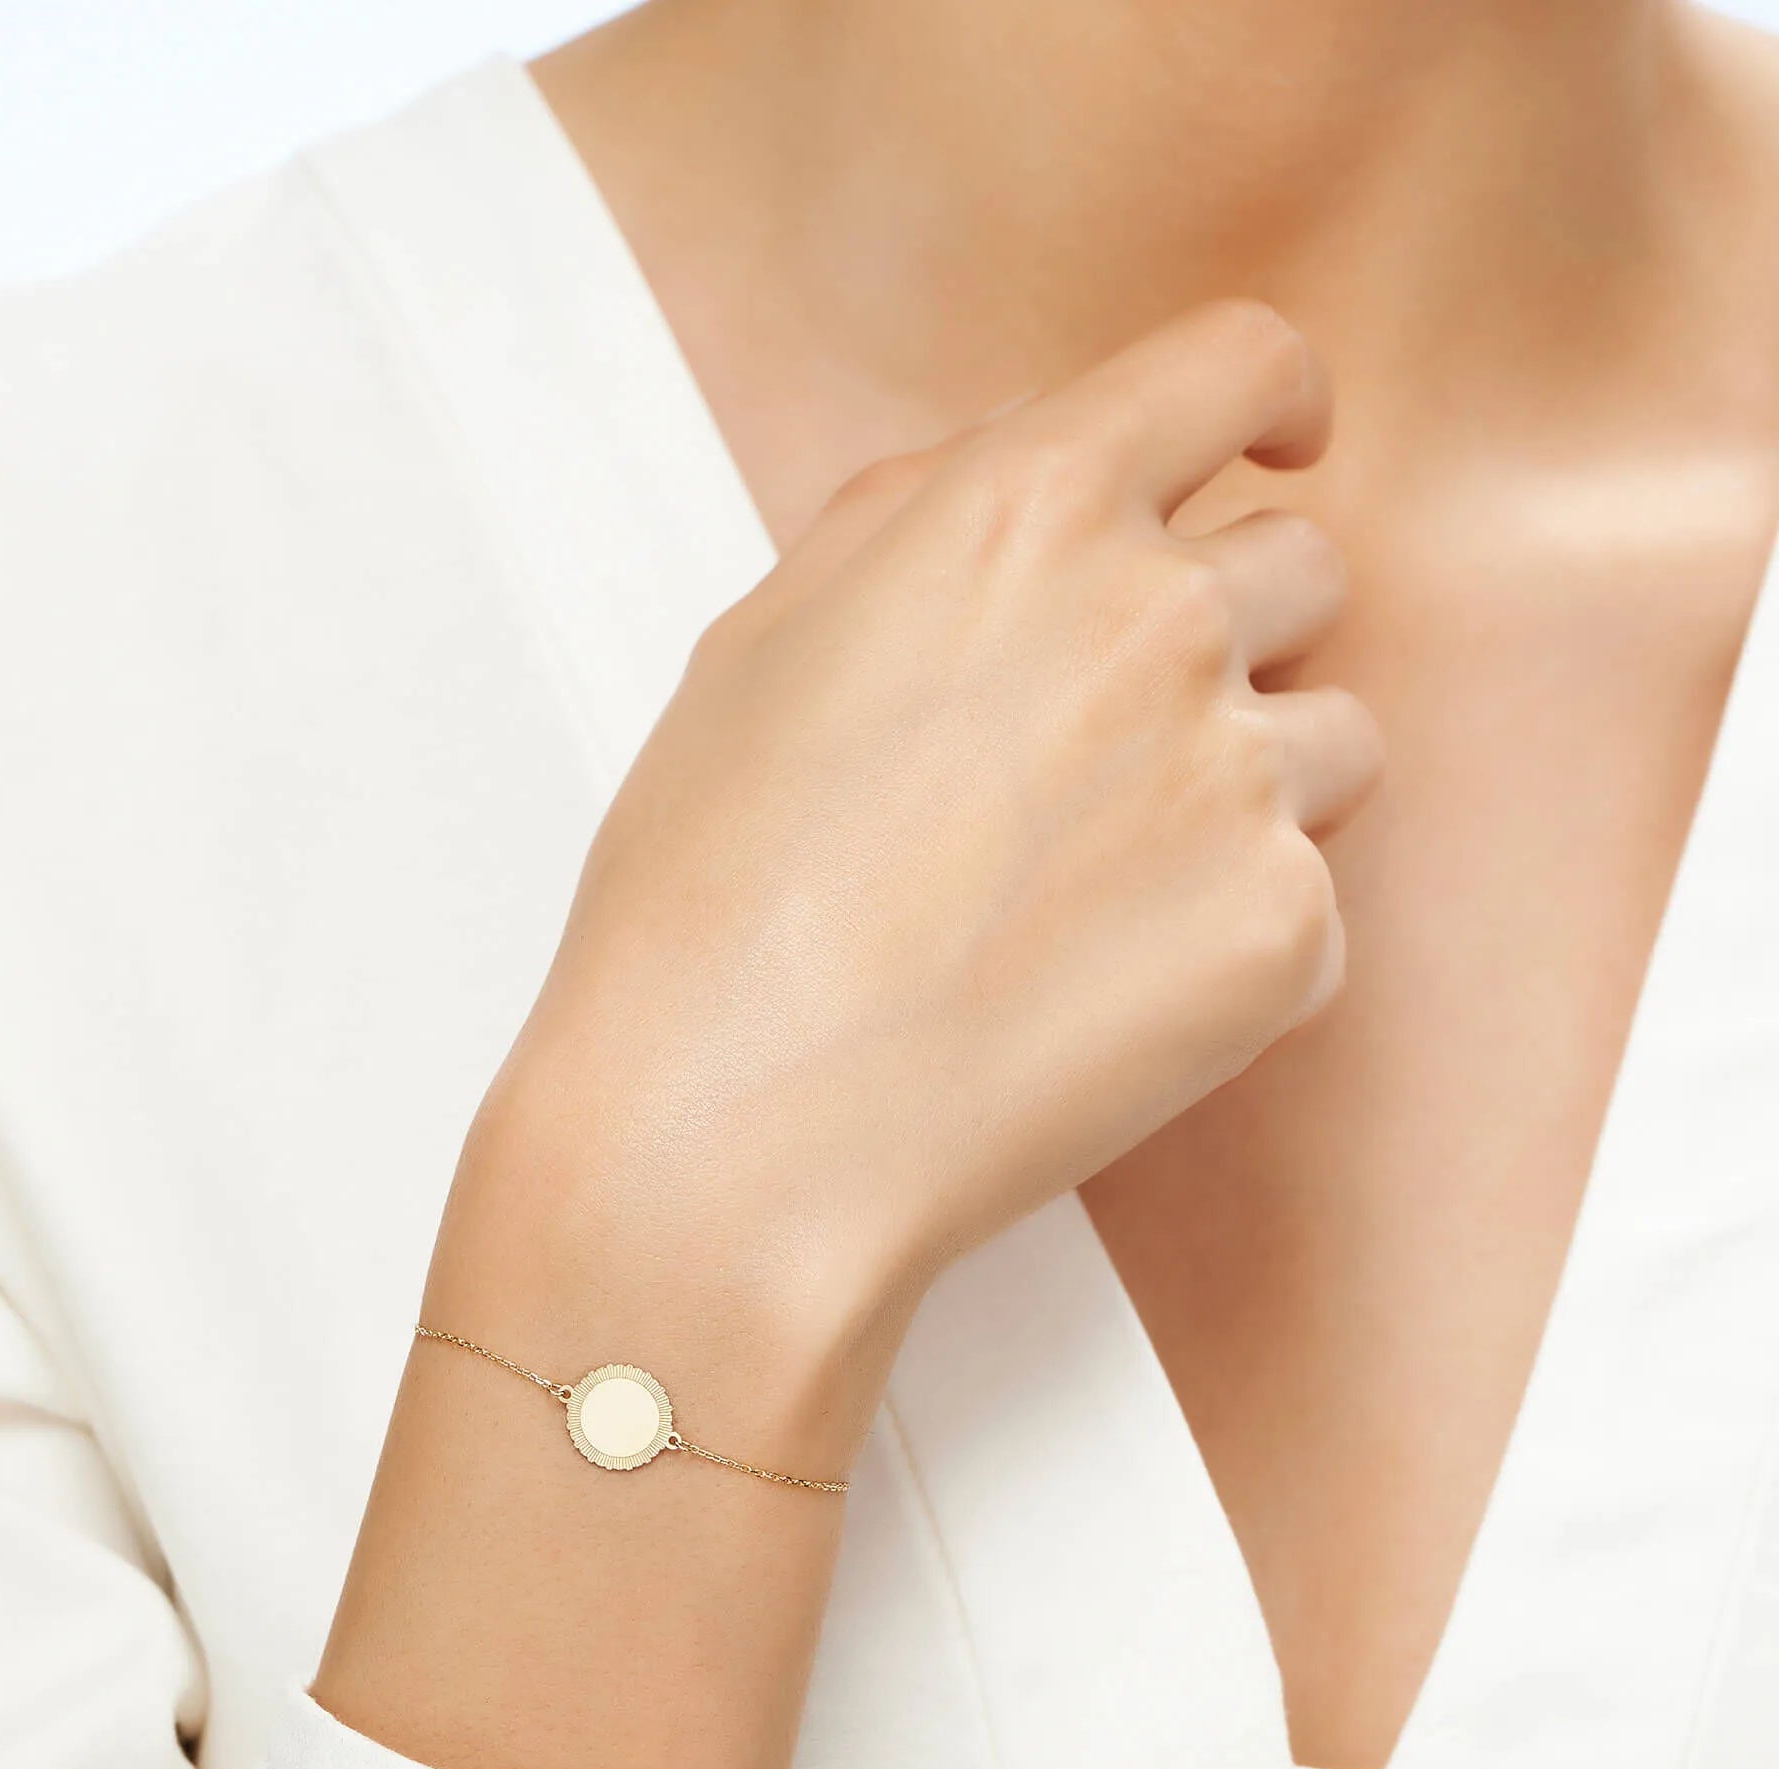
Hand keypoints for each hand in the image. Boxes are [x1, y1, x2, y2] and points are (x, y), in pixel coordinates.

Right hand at [332, 299, 1380, 1768]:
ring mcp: (1237, 778)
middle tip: (1111, 742)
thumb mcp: (765, 643)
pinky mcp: (1283, 934)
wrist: (736, 1126)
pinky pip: (1311, 894)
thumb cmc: (712, 898)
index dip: (1271, 396)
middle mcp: (1159, 618)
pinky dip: (1235, 933)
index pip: (1239, 364)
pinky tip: (1098, 988)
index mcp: (1025, 511)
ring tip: (1095, 884)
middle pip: (1300, 565)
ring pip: (1334, 734)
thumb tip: (1014, 483)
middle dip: (1229, 628)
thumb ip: (920, 521)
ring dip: (1248, 780)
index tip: (1281, 434)